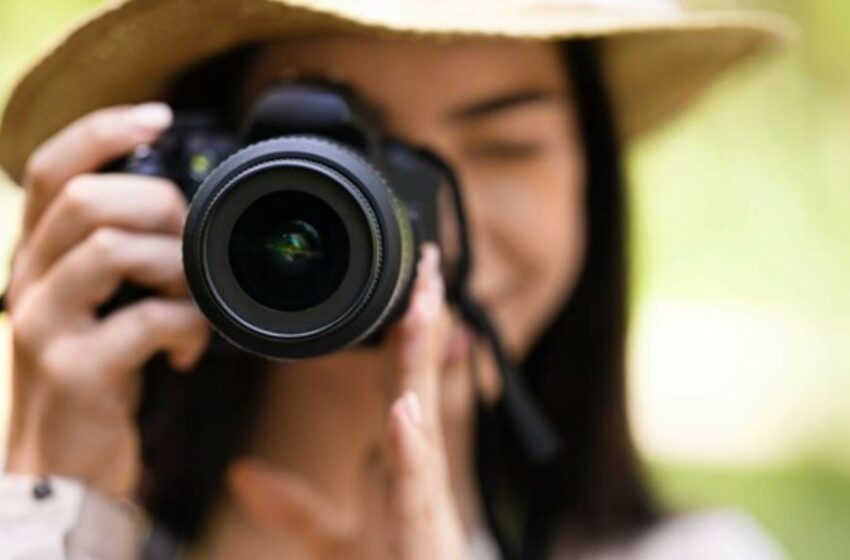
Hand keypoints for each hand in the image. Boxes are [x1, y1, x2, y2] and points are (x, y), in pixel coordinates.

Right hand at [4, 104, 209, 498]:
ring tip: (191, 302)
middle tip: (189, 246)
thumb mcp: (100, 307)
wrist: (64, 469)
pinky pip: (145, 320)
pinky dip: (186, 327)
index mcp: (37, 257)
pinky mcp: (74, 369)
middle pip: (87, 200)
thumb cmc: (96, 377)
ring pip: (111, 249)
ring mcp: (43, 324)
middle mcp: (28, 281)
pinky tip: (188, 350)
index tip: (157, 116)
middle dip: (158, 208)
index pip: (51, 169)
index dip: (101, 132)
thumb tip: (185, 218)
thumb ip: (123, 260)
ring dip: (175, 268)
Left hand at [227, 246, 468, 558]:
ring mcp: (423, 493)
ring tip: (419, 306)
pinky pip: (414, 483)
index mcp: (398, 457)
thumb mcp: (330, 539)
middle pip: (418, 379)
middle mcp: (416, 464)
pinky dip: (408, 446)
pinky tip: (402, 410)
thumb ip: (291, 504)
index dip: (403, 328)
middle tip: (427, 261)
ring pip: (422, 415)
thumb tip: (240, 473)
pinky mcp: (422, 528)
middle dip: (423, 320)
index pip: (400, 378)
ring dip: (420, 361)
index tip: (408, 275)